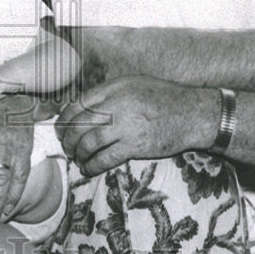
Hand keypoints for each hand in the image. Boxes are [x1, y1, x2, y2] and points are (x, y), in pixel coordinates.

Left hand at [55, 75, 212, 175]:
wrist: (192, 113)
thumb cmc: (163, 98)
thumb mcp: (133, 84)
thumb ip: (109, 94)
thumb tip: (83, 109)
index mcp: (114, 88)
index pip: (78, 104)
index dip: (64, 119)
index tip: (61, 128)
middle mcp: (117, 104)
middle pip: (79, 124)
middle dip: (68, 138)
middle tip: (66, 147)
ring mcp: (126, 125)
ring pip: (89, 142)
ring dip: (79, 153)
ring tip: (77, 159)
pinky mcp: (135, 145)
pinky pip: (105, 158)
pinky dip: (93, 165)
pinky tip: (89, 169)